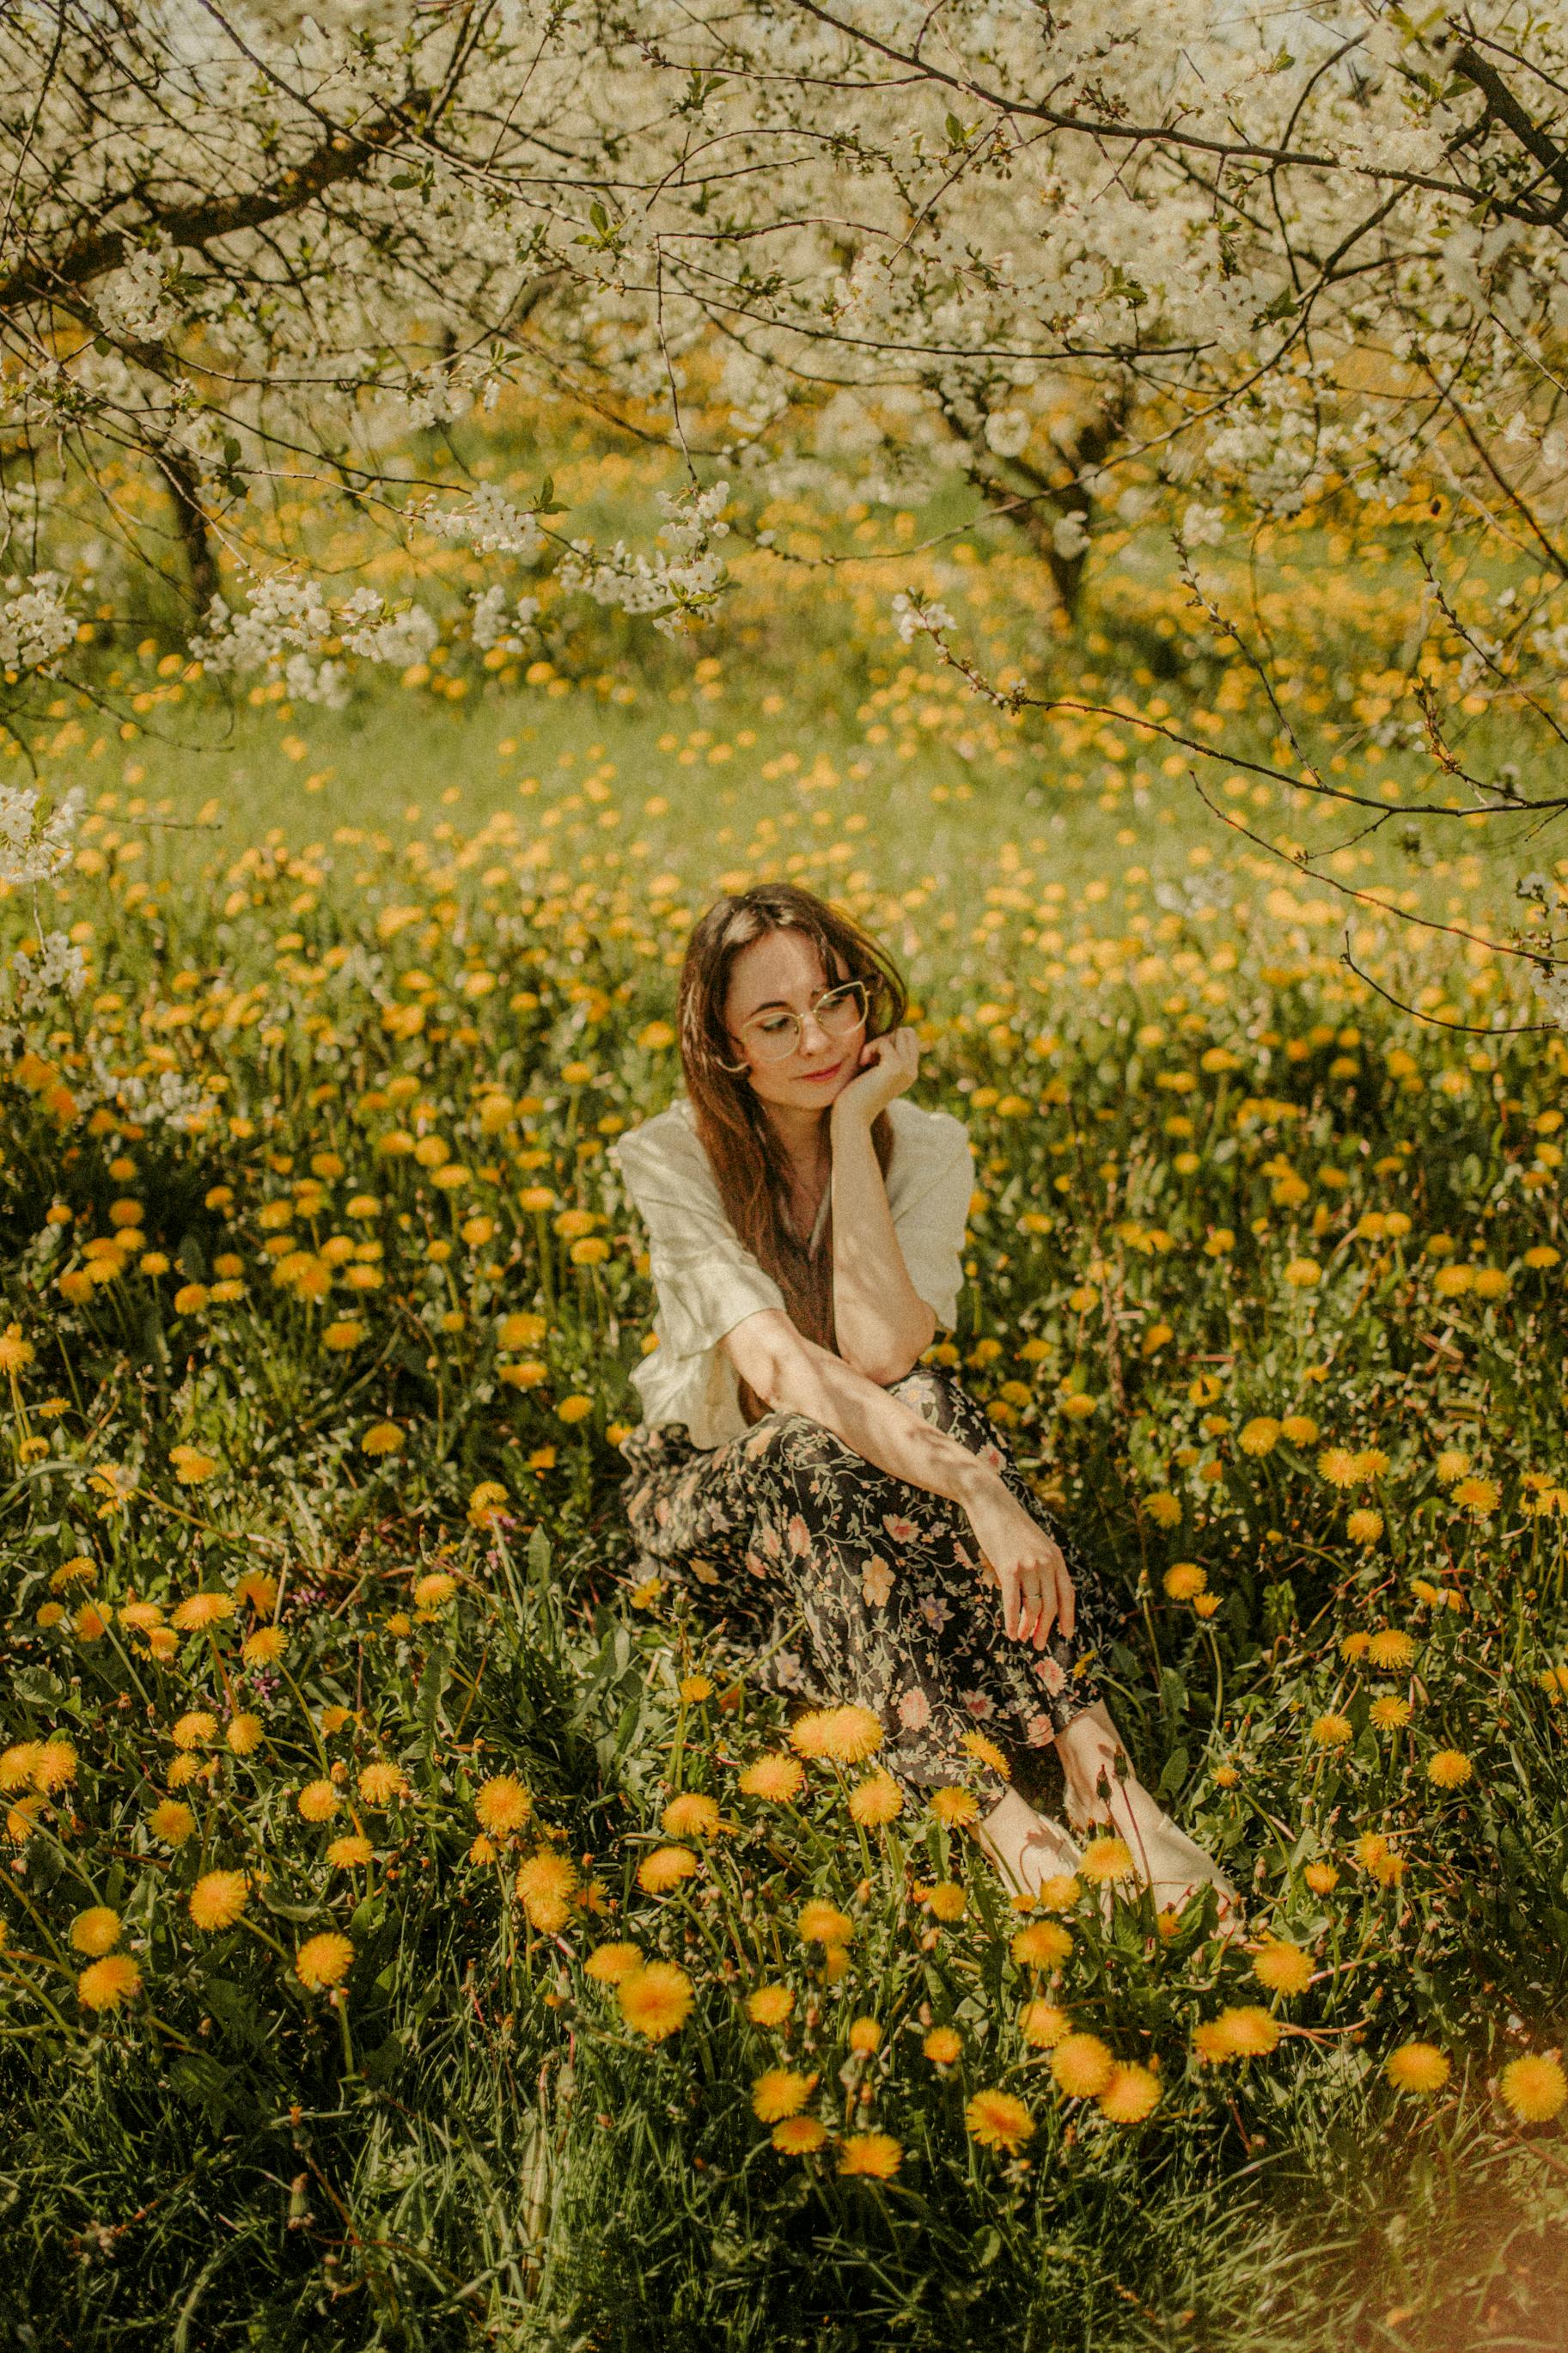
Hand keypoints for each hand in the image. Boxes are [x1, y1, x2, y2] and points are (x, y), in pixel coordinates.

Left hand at [829, 1024, 919, 1129]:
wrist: (852, 1117)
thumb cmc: (856, 1094)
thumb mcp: (875, 1072)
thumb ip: (885, 1055)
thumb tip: (890, 1031)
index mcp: (910, 1072)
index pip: (910, 1038)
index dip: (890, 1039)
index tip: (875, 1056)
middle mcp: (912, 1071)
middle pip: (908, 1032)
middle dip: (887, 1037)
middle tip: (872, 1056)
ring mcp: (906, 1070)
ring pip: (899, 1033)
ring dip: (878, 1042)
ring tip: (866, 1060)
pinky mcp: (895, 1068)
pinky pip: (884, 1042)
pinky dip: (870, 1048)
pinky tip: (862, 1063)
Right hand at [962, 1479, 1076, 1650]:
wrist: (991, 1502)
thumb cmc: (1009, 1524)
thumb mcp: (1033, 1543)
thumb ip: (1040, 1565)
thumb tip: (1035, 1596)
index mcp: (1056, 1557)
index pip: (1068, 1594)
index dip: (1068, 1617)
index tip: (1066, 1635)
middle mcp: (1046, 1562)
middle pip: (1051, 1605)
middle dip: (1046, 1628)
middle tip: (1038, 1644)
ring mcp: (1028, 1565)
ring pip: (1033, 1606)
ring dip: (1028, 1627)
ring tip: (1022, 1640)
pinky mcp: (1008, 1567)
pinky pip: (1013, 1602)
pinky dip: (1012, 1620)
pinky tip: (1009, 1632)